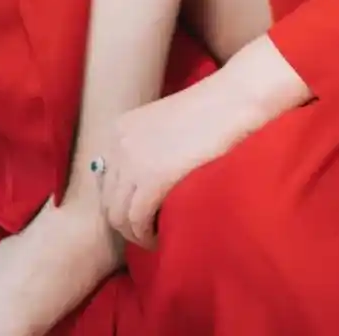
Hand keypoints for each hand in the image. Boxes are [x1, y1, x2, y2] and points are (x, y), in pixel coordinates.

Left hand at [97, 37, 310, 248]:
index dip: (121, 202)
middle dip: (125, 223)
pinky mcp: (152, 179)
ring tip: (156, 237)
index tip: (141, 214)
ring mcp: (132, 161)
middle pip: (108, 200)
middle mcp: (118, 144)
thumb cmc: (209, 110)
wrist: (231, 101)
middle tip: (149, 232)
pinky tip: (161, 237)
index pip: (106, 180)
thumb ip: (146, 147)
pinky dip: (146, 235)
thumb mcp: (164, 125)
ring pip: (118, 215)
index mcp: (120, 129)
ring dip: (135, 234)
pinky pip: (137, 220)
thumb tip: (138, 184)